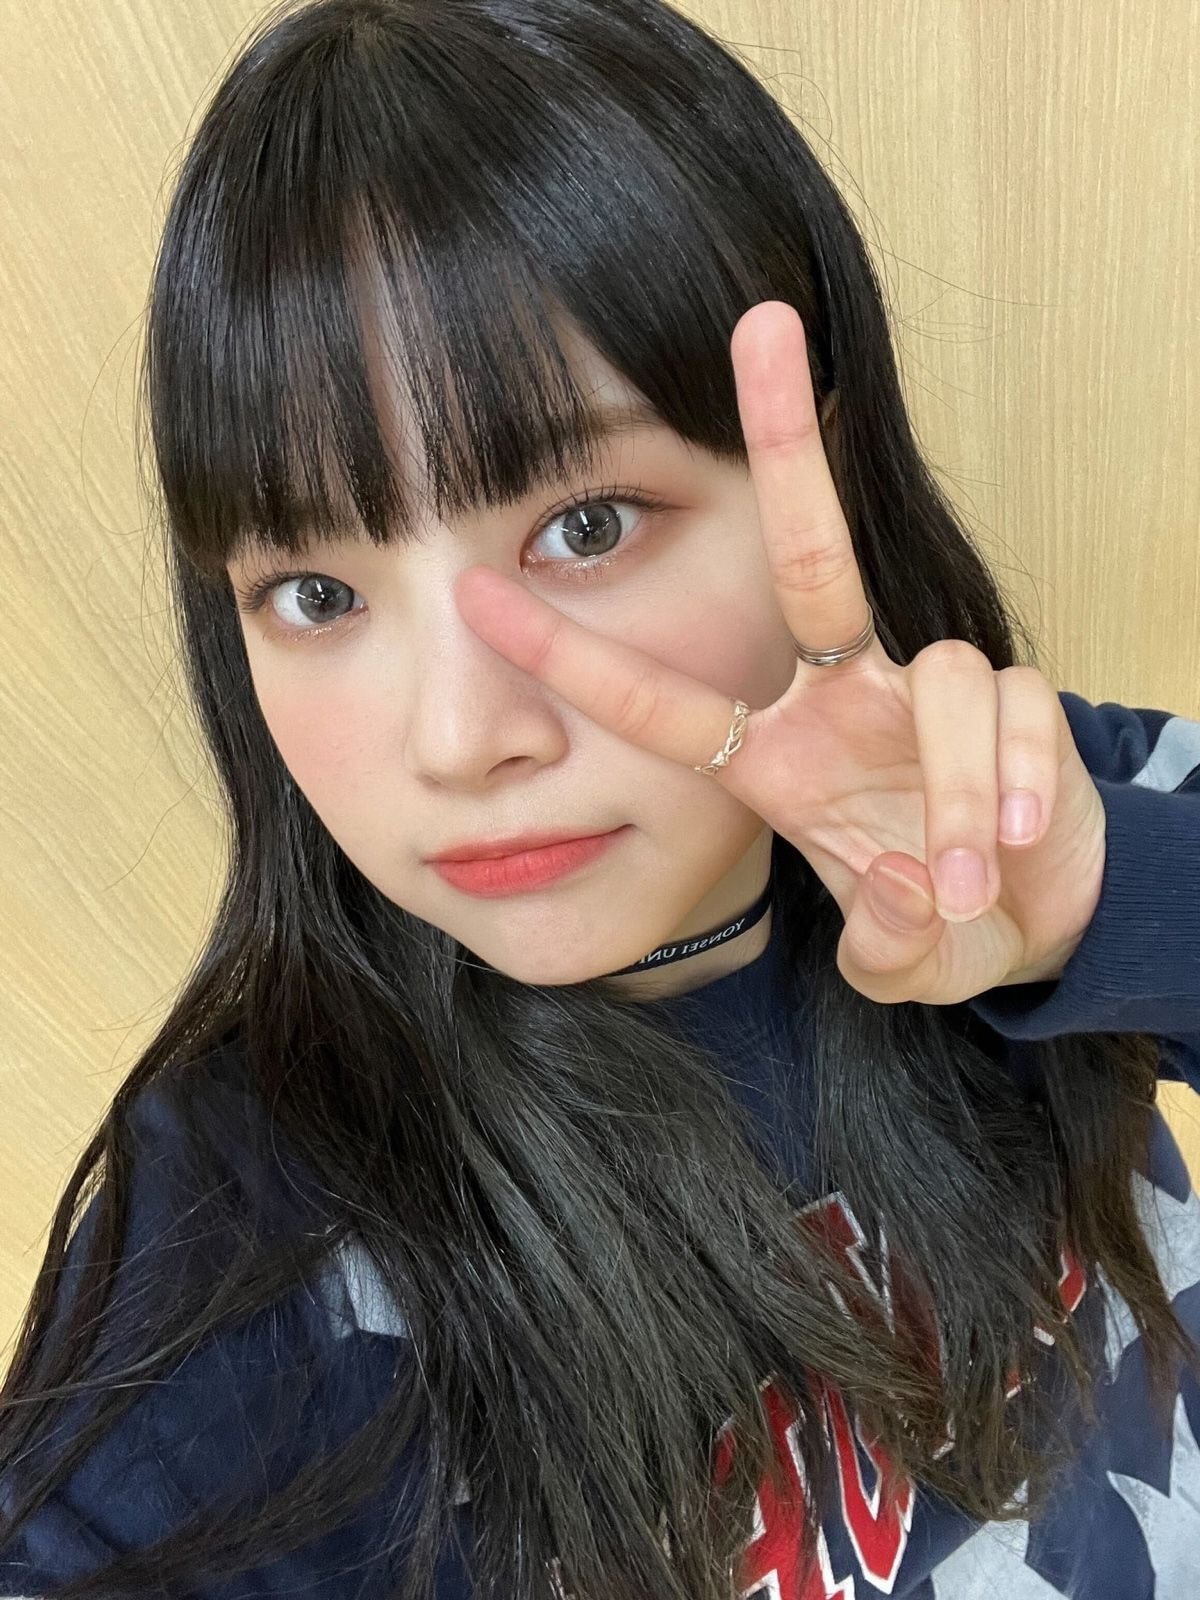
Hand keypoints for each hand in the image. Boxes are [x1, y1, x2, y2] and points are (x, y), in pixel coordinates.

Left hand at [452, 301, 1106, 1006]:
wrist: (1030, 917)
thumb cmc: (931, 921)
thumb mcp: (895, 956)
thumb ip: (884, 945)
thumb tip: (903, 896)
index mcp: (770, 757)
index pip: (657, 698)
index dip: (567, 653)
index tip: (476, 587)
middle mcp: (841, 701)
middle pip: (804, 554)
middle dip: (784, 441)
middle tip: (765, 326)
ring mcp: (926, 695)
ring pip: (938, 677)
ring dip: (946, 789)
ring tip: (960, 883)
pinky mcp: (1016, 702)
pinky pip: (1011, 712)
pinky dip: (1013, 778)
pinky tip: (1009, 840)